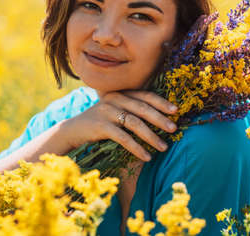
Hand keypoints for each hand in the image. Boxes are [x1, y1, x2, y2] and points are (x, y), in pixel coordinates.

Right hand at [60, 90, 177, 160]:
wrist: (73, 130)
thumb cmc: (101, 122)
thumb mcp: (116, 111)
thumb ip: (132, 110)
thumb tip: (161, 119)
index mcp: (121, 93)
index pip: (145, 95)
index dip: (161, 102)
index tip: (176, 111)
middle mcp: (115, 99)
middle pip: (142, 108)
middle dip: (160, 119)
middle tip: (174, 129)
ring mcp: (106, 111)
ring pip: (134, 123)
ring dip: (151, 136)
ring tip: (163, 147)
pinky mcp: (100, 126)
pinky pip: (123, 137)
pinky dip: (136, 147)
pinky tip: (147, 156)